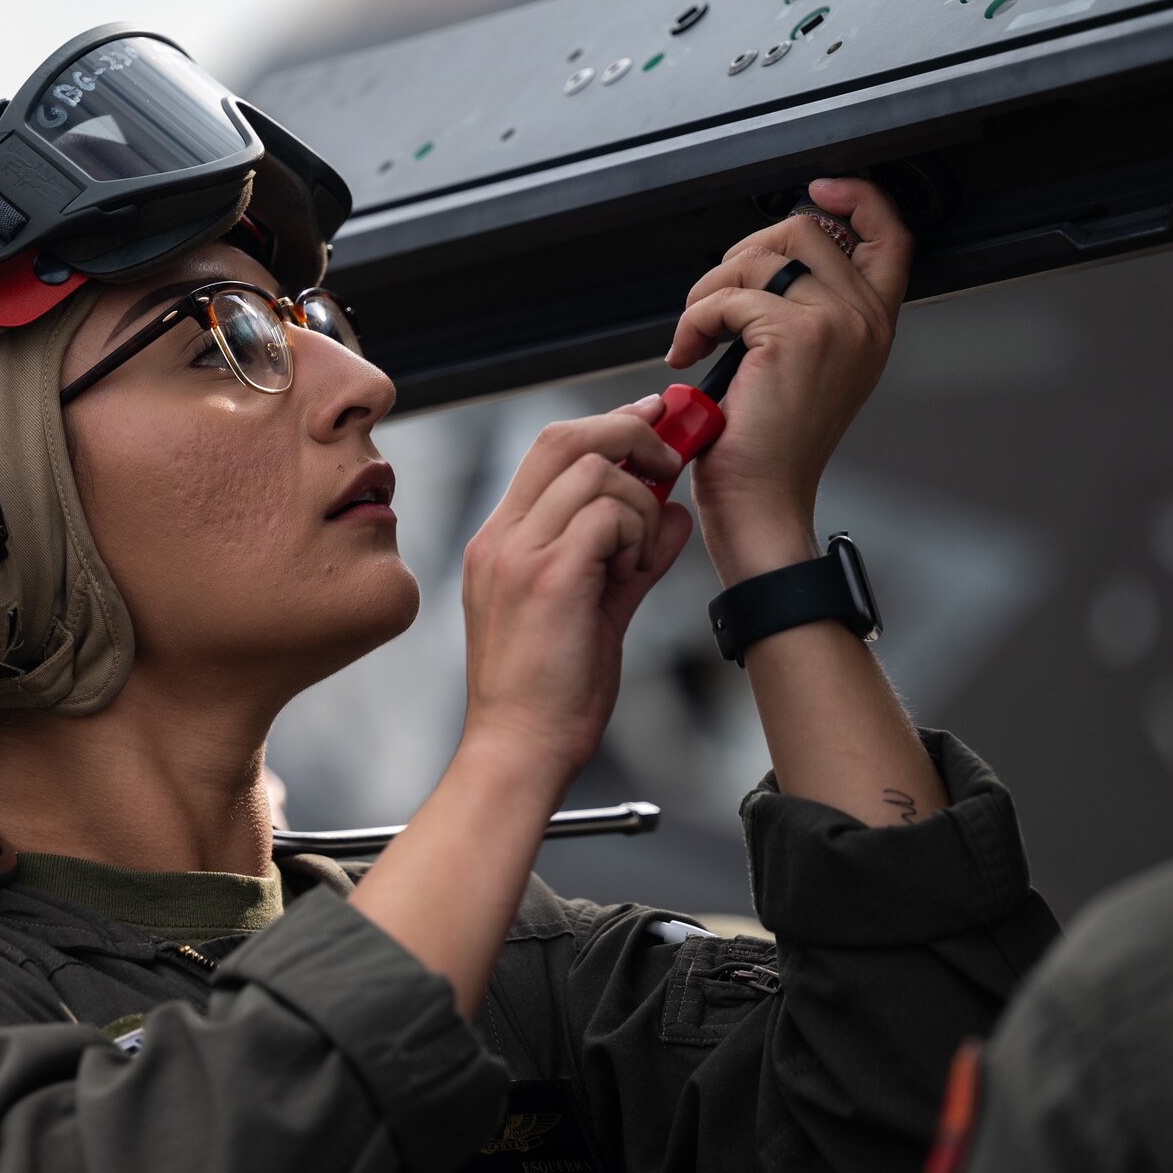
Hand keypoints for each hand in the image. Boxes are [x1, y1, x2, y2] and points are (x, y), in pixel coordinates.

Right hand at [460, 400, 693, 782]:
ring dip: (640, 505)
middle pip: (567, 436)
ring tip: (638, 561)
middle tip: (671, 459)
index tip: (652, 423)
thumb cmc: (549, 694)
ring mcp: (519, 551)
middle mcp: (501, 536)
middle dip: (631, 434)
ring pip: (598, 472)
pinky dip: (638, 536)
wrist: (519, 749)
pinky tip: (633, 576)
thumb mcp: (595, 611)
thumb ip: (632, 559)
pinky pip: (610, 514)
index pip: (551, 450)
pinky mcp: (548, 574)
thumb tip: (671, 516)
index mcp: (501, 540)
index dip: (609, 426)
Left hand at [664, 177, 912, 582]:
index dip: (856, 197)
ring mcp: (834, 324)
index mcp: (873, 325)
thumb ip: (808, 310)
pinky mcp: (792, 336)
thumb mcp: (806, 368)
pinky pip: (728, 295)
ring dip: (711, 287)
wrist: (761, 502)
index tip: (820, 188)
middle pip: (804, 230)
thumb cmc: (770, 448)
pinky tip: (690, 352)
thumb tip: (770, 259)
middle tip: (718, 303)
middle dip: (743, 255)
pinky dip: (694, 320)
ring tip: (700, 332)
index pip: (888, 233)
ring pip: (761, 254)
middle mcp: (864, 321)